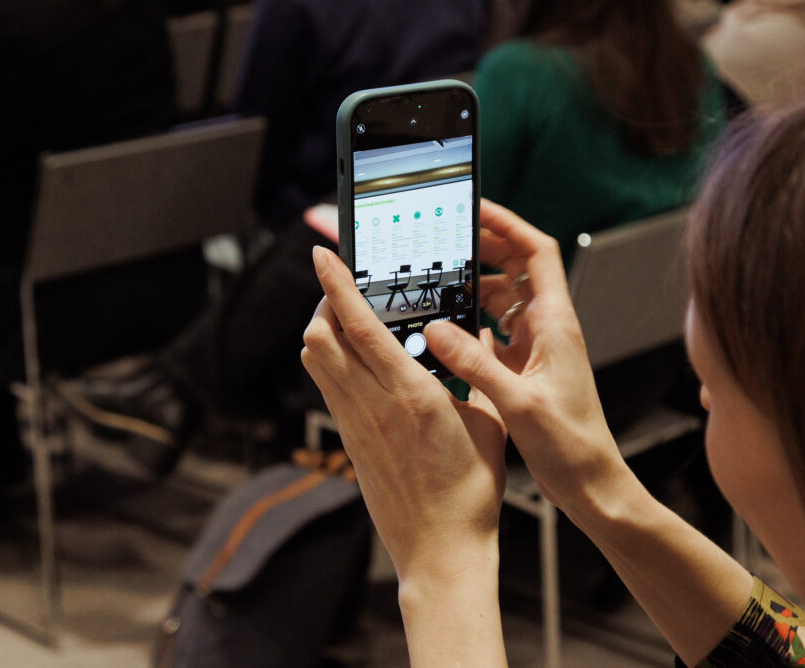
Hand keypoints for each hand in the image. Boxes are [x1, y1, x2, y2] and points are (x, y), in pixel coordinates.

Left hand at [301, 246, 506, 583]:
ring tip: (348, 319)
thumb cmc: (471, 491)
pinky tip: (357, 362)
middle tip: (345, 287)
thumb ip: (478, 374)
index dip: (338, 286)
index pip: (360, 327)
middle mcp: (374, 406)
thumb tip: (478, 335)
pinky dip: (332, 363)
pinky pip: (328, 388)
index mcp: (413, 396)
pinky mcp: (350, 441)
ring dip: (324, 331)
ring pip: (316, 361)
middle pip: (322, 337)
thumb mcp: (488, 423)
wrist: (440, 549)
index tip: (324, 255)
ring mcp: (356, 425)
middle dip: (325, 302)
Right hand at [424, 200, 627, 517]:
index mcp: (555, 322)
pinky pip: (498, 328)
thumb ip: (476, 363)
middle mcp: (549, 326)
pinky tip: (450, 326)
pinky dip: (475, 319)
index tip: (475, 207)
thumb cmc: (572, 444)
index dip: (507, 222)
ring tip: (441, 279)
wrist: (591, 481)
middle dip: (485, 246)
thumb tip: (436, 329)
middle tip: (446, 239)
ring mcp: (538, 345)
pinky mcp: (527, 366)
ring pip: (506, 296)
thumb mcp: (519, 401)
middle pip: (518, 266)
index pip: (536, 250)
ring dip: (477, 283)